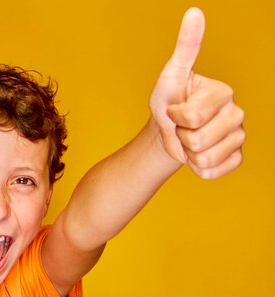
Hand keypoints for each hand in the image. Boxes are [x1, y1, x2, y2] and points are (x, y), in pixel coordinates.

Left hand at [149, 8, 244, 178]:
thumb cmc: (168, 102)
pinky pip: (212, 171)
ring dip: (187, 153)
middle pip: (198, 139)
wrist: (167, 133)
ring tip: (187, 139)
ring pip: (204, 157)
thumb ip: (185, 47)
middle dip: (180, 136)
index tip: (175, 108)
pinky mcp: (235, 158)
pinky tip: (196, 154)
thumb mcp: (170, 76)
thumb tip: (194, 12)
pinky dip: (196, 168)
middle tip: (181, 126)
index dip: (174, 117)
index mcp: (223, 92)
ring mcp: (238, 136)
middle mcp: (237, 113)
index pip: (192, 116)